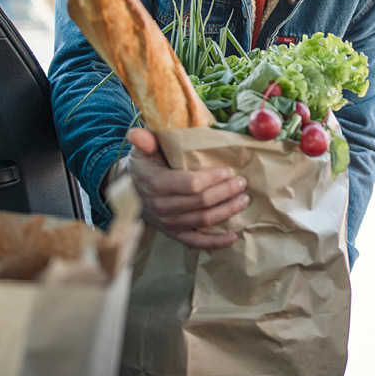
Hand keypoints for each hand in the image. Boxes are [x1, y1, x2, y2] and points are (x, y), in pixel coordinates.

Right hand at [125, 128, 250, 249]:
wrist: (130, 192)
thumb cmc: (143, 167)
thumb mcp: (142, 151)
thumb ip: (144, 141)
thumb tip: (137, 133)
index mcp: (157, 184)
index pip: (191, 184)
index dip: (212, 179)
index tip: (228, 171)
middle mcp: (162, 206)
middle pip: (201, 202)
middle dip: (226, 192)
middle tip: (242, 182)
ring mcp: (168, 223)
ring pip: (203, 220)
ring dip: (227, 211)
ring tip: (244, 200)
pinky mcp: (174, 233)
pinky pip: (196, 242)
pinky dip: (215, 242)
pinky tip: (233, 237)